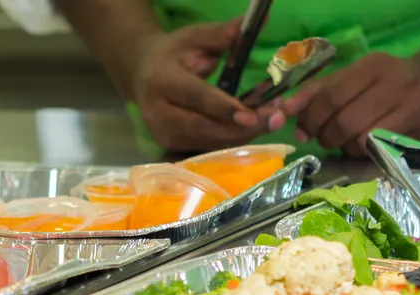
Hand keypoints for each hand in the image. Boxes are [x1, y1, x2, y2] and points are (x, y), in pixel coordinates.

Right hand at [131, 20, 285, 152]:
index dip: (224, 108)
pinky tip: (255, 126)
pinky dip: (234, 138)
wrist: (141, 74)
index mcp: (161, 81)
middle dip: (243, 127)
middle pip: (205, 127)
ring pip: (210, 142)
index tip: (252, 116)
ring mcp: (163, 134)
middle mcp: (158, 113)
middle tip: (277, 118)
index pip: (196, 98)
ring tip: (273, 119)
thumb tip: (250, 24)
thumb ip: (220, 35)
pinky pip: (209, 147)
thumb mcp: (193, 37)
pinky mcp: (171, 146)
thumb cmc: (172, 53)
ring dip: (244, 134)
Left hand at [283, 52, 419, 156]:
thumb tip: (284, 111)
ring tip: (347, 142)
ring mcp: (411, 106)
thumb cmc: (390, 81)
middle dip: (325, 136)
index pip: (329, 96)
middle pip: (342, 121)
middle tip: (326, 139)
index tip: (301, 130)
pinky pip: (379, 150)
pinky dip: (364, 152)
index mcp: (372, 66)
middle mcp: (393, 83)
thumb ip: (320, 91)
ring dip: (344, 147)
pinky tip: (365, 147)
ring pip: (359, 139)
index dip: (309, 118)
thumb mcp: (357, 76)